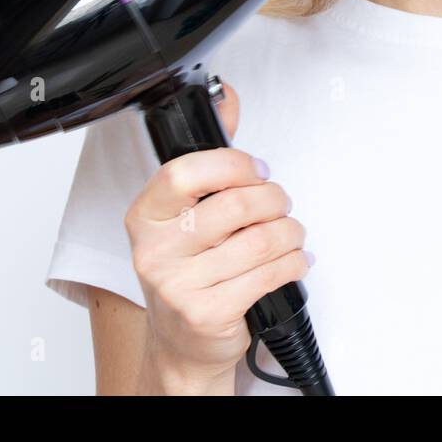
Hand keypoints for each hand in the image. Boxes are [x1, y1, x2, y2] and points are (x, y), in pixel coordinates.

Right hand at [124, 83, 310, 390]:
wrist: (182, 343)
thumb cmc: (190, 270)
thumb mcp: (187, 213)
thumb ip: (209, 158)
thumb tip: (227, 98)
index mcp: (146, 216)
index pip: (183, 174)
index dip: (231, 165)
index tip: (256, 169)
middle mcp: (154, 250)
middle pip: (233, 206)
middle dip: (273, 200)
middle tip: (281, 205)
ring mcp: (178, 286)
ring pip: (259, 242)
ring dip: (290, 234)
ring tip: (291, 235)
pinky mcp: (207, 313)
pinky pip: (269, 275)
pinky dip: (294, 263)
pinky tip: (295, 261)